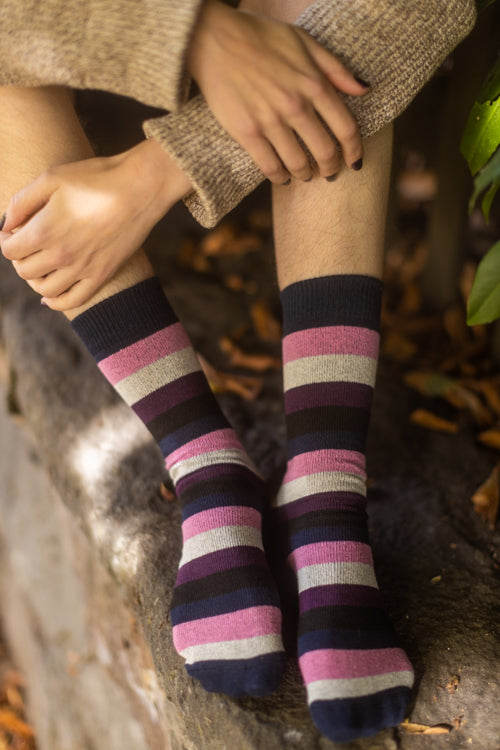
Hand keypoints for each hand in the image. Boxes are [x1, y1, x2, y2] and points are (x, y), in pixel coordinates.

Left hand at [0, 139, 191, 310]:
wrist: (140, 189)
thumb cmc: (96, 178)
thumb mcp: (52, 177)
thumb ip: (22, 201)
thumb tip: (6, 224)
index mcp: (44, 231)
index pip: (9, 250)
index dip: (6, 240)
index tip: (13, 231)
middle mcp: (61, 255)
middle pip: (24, 271)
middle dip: (20, 257)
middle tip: (27, 244)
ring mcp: (82, 269)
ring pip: (44, 289)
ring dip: (35, 279)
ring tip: (39, 265)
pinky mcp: (101, 275)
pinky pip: (72, 301)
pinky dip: (56, 302)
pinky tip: (50, 297)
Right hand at [187, 0, 367, 182]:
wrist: (214, 38)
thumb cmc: (260, 35)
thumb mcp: (305, 41)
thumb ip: (336, 68)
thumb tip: (364, 90)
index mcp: (314, 83)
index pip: (346, 128)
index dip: (354, 151)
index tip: (354, 161)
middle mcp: (296, 105)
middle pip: (325, 151)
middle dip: (331, 168)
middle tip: (329, 173)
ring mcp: (270, 121)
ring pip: (298, 164)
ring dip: (305, 175)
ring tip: (305, 175)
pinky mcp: (247, 133)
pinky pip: (270, 167)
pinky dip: (280, 177)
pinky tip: (282, 177)